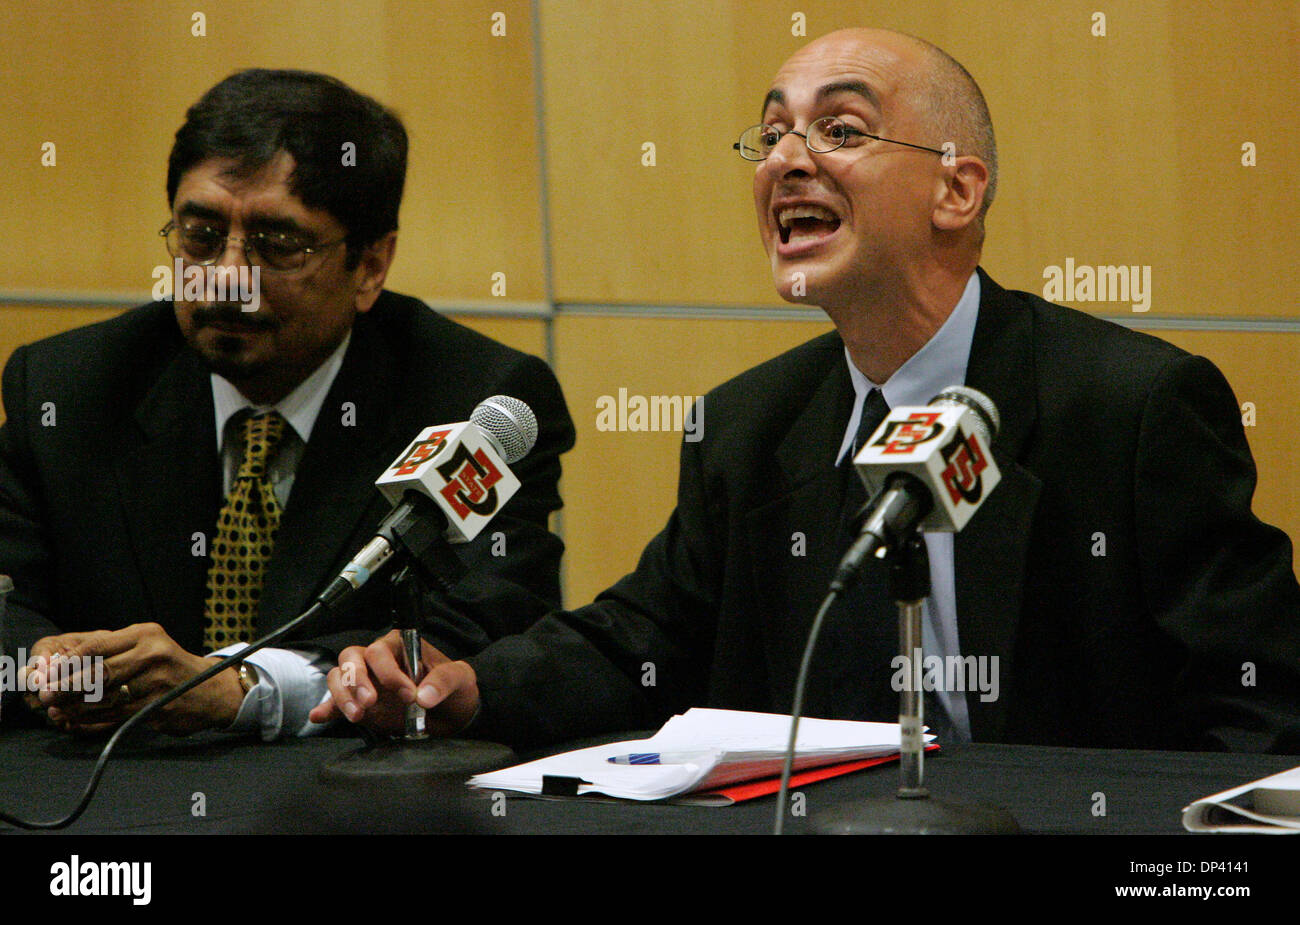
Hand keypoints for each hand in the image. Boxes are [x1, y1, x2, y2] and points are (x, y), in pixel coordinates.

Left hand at [22, 623, 245, 735]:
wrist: (209, 689)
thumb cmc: (168, 666)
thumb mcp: (145, 646)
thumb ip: (110, 651)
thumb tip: (61, 664)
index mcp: (145, 634)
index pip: (96, 646)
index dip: (67, 662)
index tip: (46, 674)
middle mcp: (152, 654)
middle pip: (99, 673)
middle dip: (66, 686)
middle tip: (44, 696)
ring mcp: (157, 682)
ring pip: (104, 697)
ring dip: (75, 707)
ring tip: (55, 710)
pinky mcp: (157, 706)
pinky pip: (115, 714)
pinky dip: (91, 719)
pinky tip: (76, 720)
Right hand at [309, 630, 479, 735]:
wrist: (453, 715)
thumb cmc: (455, 689)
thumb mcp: (460, 679)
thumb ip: (444, 681)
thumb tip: (425, 696)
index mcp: (400, 645)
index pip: (381, 650)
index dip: (389, 671)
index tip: (408, 694)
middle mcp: (377, 660)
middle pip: (351, 658)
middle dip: (356, 680)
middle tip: (369, 702)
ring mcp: (366, 682)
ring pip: (339, 677)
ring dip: (342, 695)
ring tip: (356, 716)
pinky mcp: (360, 705)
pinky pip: (336, 703)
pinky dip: (327, 709)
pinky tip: (319, 716)